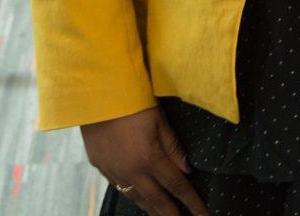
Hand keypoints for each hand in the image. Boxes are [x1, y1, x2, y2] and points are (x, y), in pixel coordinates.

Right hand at [81, 104, 207, 215]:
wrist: (95, 95)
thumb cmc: (132, 101)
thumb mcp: (159, 119)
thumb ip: (173, 146)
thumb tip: (187, 170)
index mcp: (149, 158)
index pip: (176, 185)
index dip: (191, 201)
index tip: (203, 213)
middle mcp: (132, 171)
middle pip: (157, 200)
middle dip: (172, 215)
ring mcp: (114, 172)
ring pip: (137, 199)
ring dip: (153, 210)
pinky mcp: (101, 167)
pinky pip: (121, 189)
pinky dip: (134, 198)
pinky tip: (140, 200)